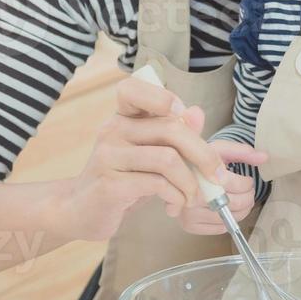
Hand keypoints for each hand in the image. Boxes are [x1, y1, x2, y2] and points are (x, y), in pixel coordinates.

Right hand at [56, 73, 267, 241]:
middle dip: (204, 155)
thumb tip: (196, 112)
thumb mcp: (148, 153)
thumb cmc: (122, 178)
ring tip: (194, 196)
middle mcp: (112, 130)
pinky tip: (175, 205)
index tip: (183, 116)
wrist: (83, 211)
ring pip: (168, 159)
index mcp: (122, 117)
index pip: (133, 88)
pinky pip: (157, 184)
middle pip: (170, 128)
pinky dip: (176, 197)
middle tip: (217, 176)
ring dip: (191, 183)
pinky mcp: (111, 185)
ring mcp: (109, 157)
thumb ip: (172, 133)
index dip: (162, 97)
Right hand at [170, 138, 265, 235]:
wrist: (176, 174)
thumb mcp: (218, 150)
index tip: (247, 181)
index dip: (247, 184)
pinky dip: (229, 221)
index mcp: (198, 173)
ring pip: (228, 218)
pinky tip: (227, 209)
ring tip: (241, 200)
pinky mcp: (188, 226)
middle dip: (248, 197)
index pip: (234, 185)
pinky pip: (219, 229)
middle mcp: (191, 194)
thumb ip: (242, 152)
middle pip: (234, 203)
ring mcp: (188, 212)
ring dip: (242, 210)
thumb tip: (264, 157)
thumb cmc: (200, 162)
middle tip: (248, 192)